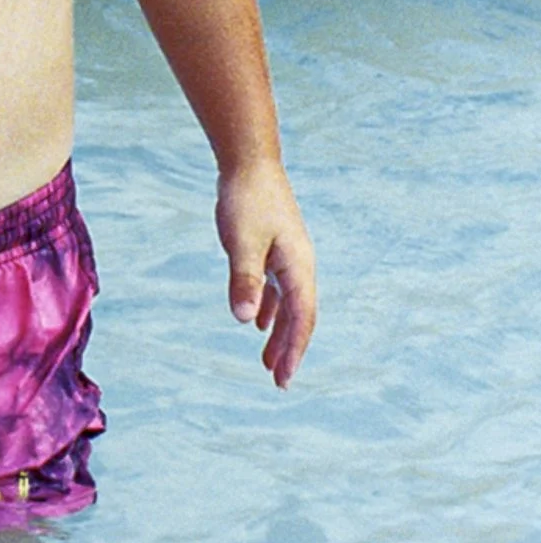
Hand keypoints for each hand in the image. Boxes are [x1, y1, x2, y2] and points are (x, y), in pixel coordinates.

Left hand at [215, 158, 316, 387]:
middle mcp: (299, 264)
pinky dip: (269, 307)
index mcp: (298, 266)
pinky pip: (277, 287)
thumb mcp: (241, 242)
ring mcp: (288, 255)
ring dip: (279, 333)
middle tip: (277, 381)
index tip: (282, 379)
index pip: (301, 319)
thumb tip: (245, 320)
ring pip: (288, 304)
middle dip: (289, 349)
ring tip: (266, 361)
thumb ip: (245, 279)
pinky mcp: (275, 247)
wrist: (249, 161)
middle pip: (299, 316)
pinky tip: (256, 321)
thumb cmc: (246, 199)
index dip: (293, 351)